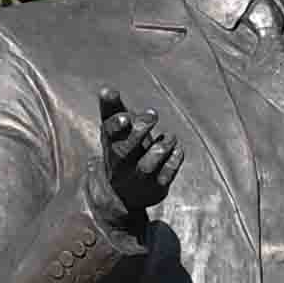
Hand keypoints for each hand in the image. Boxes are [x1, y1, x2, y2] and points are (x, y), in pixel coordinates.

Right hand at [92, 87, 181, 210]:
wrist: (123, 193)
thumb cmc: (121, 150)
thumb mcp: (115, 131)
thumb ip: (112, 109)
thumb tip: (106, 89)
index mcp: (110, 145)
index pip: (108, 135)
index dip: (116, 126)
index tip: (126, 117)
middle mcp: (120, 165)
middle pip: (124, 151)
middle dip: (139, 131)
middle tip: (153, 114)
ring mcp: (138, 179)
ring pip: (146, 167)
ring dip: (161, 147)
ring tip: (170, 136)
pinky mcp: (156, 189)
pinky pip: (167, 174)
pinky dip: (174, 158)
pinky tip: (177, 147)